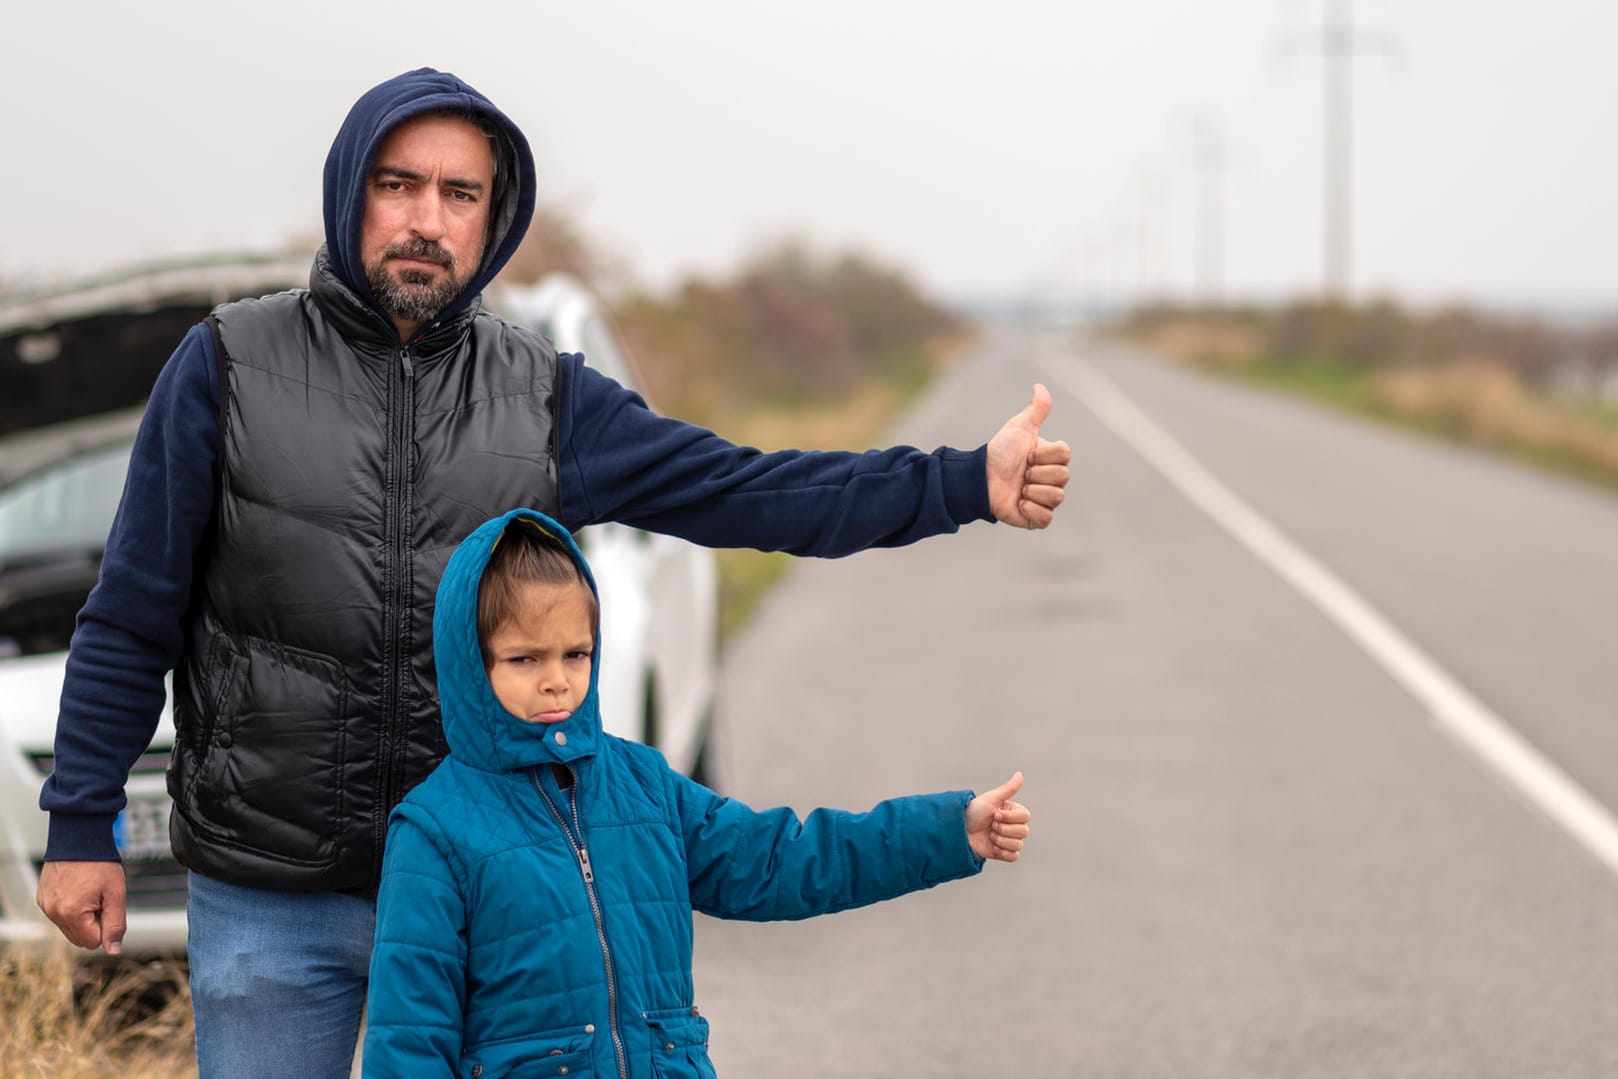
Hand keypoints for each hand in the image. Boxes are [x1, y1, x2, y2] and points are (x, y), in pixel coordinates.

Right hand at [37, 861, 127, 954]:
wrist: (79, 838)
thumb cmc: (100, 864)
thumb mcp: (116, 894)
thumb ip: (115, 925)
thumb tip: (113, 950)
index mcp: (71, 914)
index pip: (93, 941)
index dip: (106, 925)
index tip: (107, 904)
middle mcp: (53, 913)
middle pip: (80, 938)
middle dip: (94, 923)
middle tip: (99, 898)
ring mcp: (45, 906)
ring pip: (70, 928)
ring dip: (83, 916)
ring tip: (89, 892)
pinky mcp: (42, 899)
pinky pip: (60, 915)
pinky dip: (72, 908)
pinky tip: (78, 888)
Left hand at [966, 772, 1030, 862]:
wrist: (960, 830)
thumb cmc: (974, 811)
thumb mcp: (991, 799)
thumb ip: (1008, 789)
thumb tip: (1020, 774)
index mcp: (1013, 812)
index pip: (1025, 817)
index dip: (1010, 817)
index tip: (995, 814)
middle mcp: (1013, 825)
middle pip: (1024, 832)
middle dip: (1004, 829)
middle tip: (990, 825)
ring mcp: (1008, 840)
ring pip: (1018, 845)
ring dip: (1001, 841)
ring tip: (989, 835)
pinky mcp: (1003, 853)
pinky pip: (1013, 857)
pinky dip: (1003, 853)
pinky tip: (992, 846)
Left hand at [986, 385, 1070, 528]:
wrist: (980, 478)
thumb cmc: (999, 452)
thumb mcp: (1019, 428)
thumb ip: (1035, 409)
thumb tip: (1039, 386)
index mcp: (1053, 459)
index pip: (1065, 456)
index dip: (1044, 455)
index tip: (1027, 455)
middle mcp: (1053, 480)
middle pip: (1062, 477)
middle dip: (1036, 473)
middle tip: (1021, 473)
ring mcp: (1046, 500)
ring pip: (1056, 497)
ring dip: (1032, 491)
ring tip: (1019, 488)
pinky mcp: (1037, 519)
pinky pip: (1046, 518)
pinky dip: (1030, 510)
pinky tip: (1018, 503)